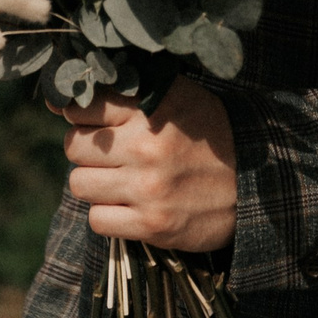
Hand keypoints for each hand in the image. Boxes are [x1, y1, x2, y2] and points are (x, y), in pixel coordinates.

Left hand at [56, 77, 236, 252]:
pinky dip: (107, 215)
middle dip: (86, 151)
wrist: (255, 182)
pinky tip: (127, 206)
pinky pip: (97, 220)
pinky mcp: (152, 224)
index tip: (90, 122)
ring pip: (79, 184)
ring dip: (94, 184)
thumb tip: (62, 99)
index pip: (82, 106)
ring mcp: (148, 187)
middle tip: (109, 155)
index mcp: (150, 108)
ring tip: (119, 181)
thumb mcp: (178, 98)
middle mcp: (145, 146)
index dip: (80, 115)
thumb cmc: (208, 135)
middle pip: (73, 146)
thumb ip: (129, 93)